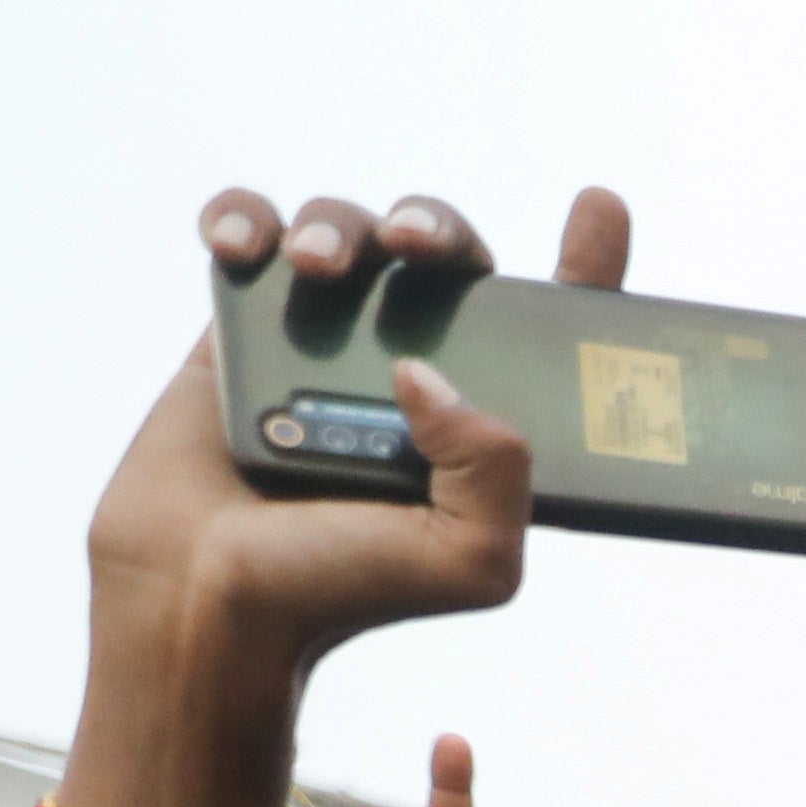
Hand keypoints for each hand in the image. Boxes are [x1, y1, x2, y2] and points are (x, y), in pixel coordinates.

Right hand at [67, 188, 627, 806]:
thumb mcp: (470, 560)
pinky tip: (243, 248)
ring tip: (314, 268)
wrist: (206, 597)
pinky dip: (246, 219)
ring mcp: (327, 341)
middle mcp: (416, 370)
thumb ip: (497, 473)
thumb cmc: (343, 590)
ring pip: (351, 231)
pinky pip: (252, 235)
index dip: (587, 263)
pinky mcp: (244, 326)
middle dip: (438, 227)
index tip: (598, 209)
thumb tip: (432, 372)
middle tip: (415, 246)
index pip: (554, 330)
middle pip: (449, 256)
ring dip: (337, 225)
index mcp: (488, 419)